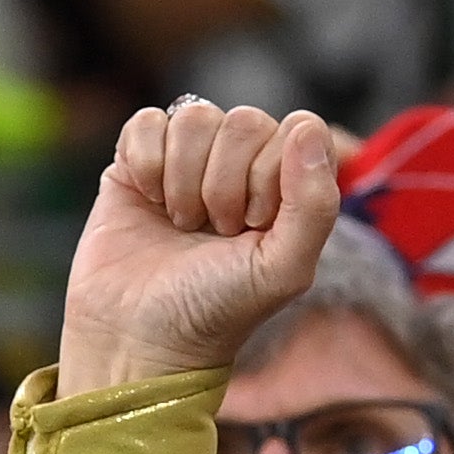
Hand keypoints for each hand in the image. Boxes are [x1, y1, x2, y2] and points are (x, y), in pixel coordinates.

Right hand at [57, 102, 346, 394]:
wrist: (138, 336)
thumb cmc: (216, 311)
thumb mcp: (284, 269)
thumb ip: (315, 203)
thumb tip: (305, 128)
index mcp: (285, 185)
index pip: (297, 130)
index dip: (272, 174)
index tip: (254, 226)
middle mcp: (239, 166)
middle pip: (245, 122)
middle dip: (226, 184)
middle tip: (214, 231)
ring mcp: (187, 160)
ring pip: (196, 117)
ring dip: (185, 178)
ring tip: (181, 224)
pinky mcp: (137, 162)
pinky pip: (148, 122)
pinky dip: (148, 163)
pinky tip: (149, 201)